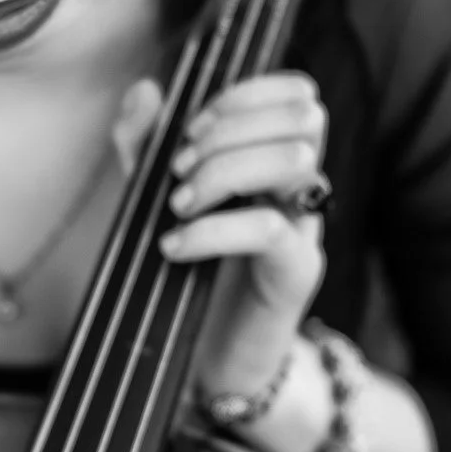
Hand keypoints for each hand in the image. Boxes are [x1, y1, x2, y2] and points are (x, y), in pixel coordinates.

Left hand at [113, 73, 327, 398]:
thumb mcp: (155, 198)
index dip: (244, 96)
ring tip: (178, 207)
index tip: (190, 130)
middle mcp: (300, 188)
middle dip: (230, 130)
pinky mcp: (296, 274)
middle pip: (304, 118)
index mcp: (275, 160)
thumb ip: (147, 146)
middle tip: (179, 171)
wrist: (210, 361)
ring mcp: (305, 229)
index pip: (296, 93)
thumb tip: (145, 89)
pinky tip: (174, 247)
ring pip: (296, 161)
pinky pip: (269, 229)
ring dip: (224, 172)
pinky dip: (212, 229)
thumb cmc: (190, 275)